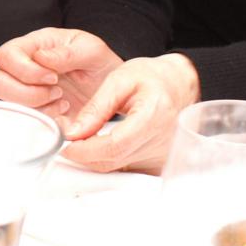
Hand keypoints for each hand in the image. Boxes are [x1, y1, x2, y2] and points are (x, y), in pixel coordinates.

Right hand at [0, 27, 124, 122]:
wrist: (114, 90)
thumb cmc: (99, 64)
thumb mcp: (92, 51)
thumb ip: (67, 53)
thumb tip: (40, 58)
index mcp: (34, 46)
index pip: (6, 55)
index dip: (25, 70)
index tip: (53, 77)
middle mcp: (24, 69)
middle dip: (28, 92)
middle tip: (57, 92)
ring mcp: (26, 92)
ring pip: (8, 104)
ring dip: (36, 107)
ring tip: (62, 102)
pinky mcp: (35, 113)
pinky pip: (25, 122)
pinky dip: (44, 121)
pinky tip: (64, 114)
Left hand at [59, 53, 199, 173]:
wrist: (180, 85)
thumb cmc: (153, 77)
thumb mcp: (120, 80)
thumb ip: (96, 107)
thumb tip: (73, 132)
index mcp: (153, 116)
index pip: (114, 145)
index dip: (85, 149)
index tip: (66, 142)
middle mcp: (161, 141)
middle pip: (113, 161)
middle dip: (83, 154)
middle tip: (67, 139)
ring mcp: (161, 155)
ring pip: (117, 168)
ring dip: (92, 158)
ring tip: (81, 138)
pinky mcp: (158, 162)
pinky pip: (125, 168)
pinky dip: (107, 159)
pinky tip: (98, 145)